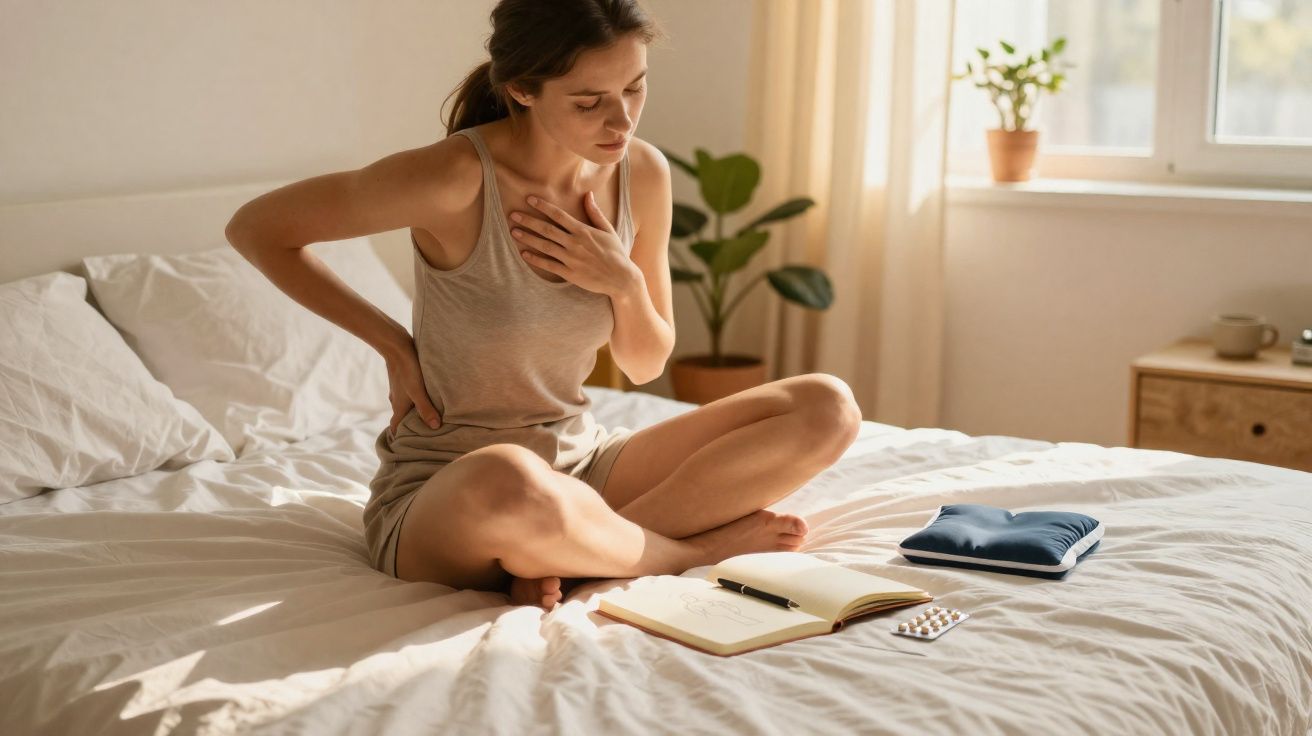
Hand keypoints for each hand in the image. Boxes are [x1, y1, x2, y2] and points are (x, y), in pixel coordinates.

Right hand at [384, 337, 440, 438]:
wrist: (396, 346)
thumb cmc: (407, 370)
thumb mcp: (418, 391)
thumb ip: (426, 409)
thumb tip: (435, 427)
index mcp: (399, 407)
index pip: (395, 428)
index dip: (399, 437)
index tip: (405, 447)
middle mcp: (396, 401)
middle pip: (401, 418)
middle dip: (409, 427)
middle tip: (422, 434)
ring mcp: (398, 390)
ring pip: (404, 406)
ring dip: (413, 413)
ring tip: (426, 417)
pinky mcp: (402, 381)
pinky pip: (407, 396)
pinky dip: (414, 401)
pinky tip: (424, 397)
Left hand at [510, 192, 640, 297]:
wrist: (621, 278)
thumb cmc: (616, 253)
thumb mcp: (608, 230)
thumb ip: (595, 212)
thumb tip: (588, 194)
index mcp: (583, 231)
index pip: (559, 215)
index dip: (543, 206)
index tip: (529, 199)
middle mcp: (575, 243)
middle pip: (547, 229)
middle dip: (529, 221)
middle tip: (513, 214)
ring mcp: (571, 259)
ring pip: (545, 246)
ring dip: (528, 238)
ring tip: (514, 232)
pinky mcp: (569, 273)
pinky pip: (549, 265)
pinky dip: (535, 259)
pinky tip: (523, 254)